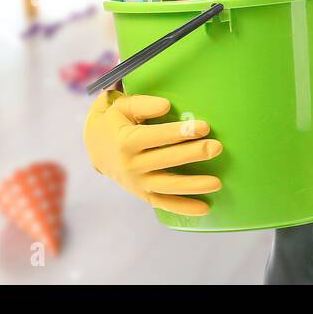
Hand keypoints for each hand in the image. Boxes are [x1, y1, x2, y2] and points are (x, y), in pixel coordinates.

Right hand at [83, 90, 222, 215]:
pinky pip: (164, 203)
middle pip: (166, 160)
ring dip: (193, 185)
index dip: (180, 132)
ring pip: (167, 186)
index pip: (156, 137)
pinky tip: (205, 209)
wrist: (95, 147)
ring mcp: (137, 182)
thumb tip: (166, 106)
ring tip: (217, 183)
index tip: (204, 127)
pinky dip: (183, 208)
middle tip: (217, 147)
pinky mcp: (142, 193)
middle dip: (193, 154)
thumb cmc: (116, 121)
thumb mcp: (123, 106)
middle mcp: (131, 164)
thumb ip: (144, 104)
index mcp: (127, 140)